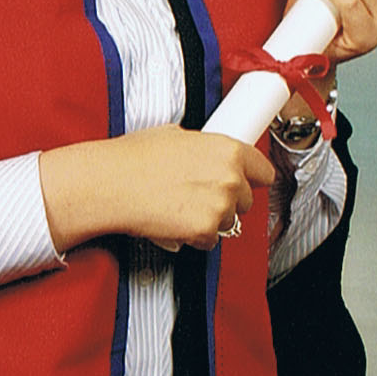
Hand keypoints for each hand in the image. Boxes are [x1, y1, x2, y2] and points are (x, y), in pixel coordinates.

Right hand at [38, 125, 274, 254]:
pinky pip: (210, 240)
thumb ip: (202, 147)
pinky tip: (175, 221)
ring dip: (211, 218)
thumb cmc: (135, 158)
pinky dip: (195, 236)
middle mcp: (230, 178)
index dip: (253, 176)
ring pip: (229, 222)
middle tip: (199, 193)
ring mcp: (219, 207)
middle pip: (247, 199)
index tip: (247, 180)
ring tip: (182, 206)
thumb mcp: (174, 135)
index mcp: (227, 149)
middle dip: (227, 199)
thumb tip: (205, 152)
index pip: (264, 170)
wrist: (112, 183)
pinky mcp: (204, 231)